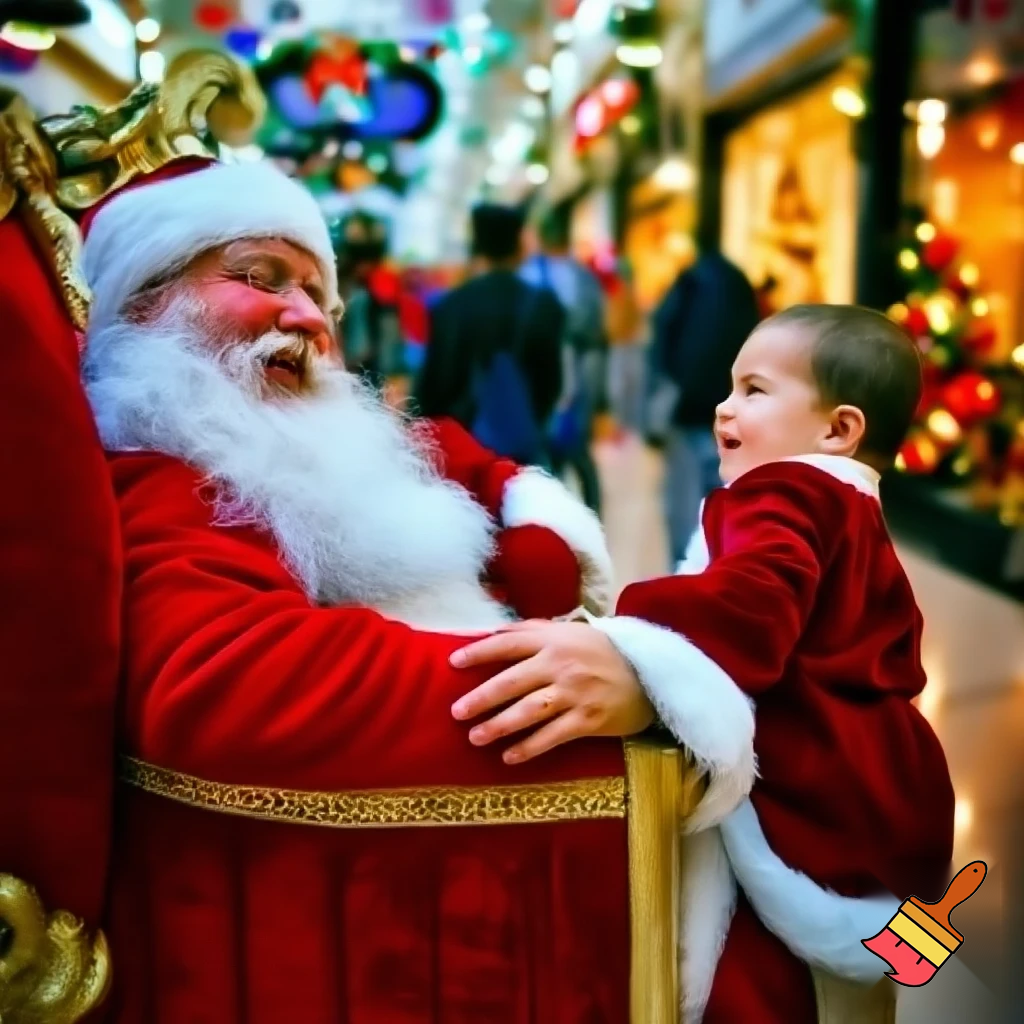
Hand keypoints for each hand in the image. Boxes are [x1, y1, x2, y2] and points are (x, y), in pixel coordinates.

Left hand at [450, 621, 654, 763]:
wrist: (648, 676)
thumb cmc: (601, 652)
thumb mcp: (569, 632)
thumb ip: (532, 631)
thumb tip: (492, 632)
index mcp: (554, 640)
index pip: (507, 644)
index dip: (479, 652)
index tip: (454, 663)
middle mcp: (561, 664)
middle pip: (511, 682)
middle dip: (480, 698)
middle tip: (456, 712)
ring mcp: (575, 693)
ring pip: (528, 711)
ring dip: (498, 726)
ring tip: (475, 737)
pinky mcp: (588, 720)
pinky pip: (551, 736)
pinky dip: (528, 748)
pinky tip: (509, 757)